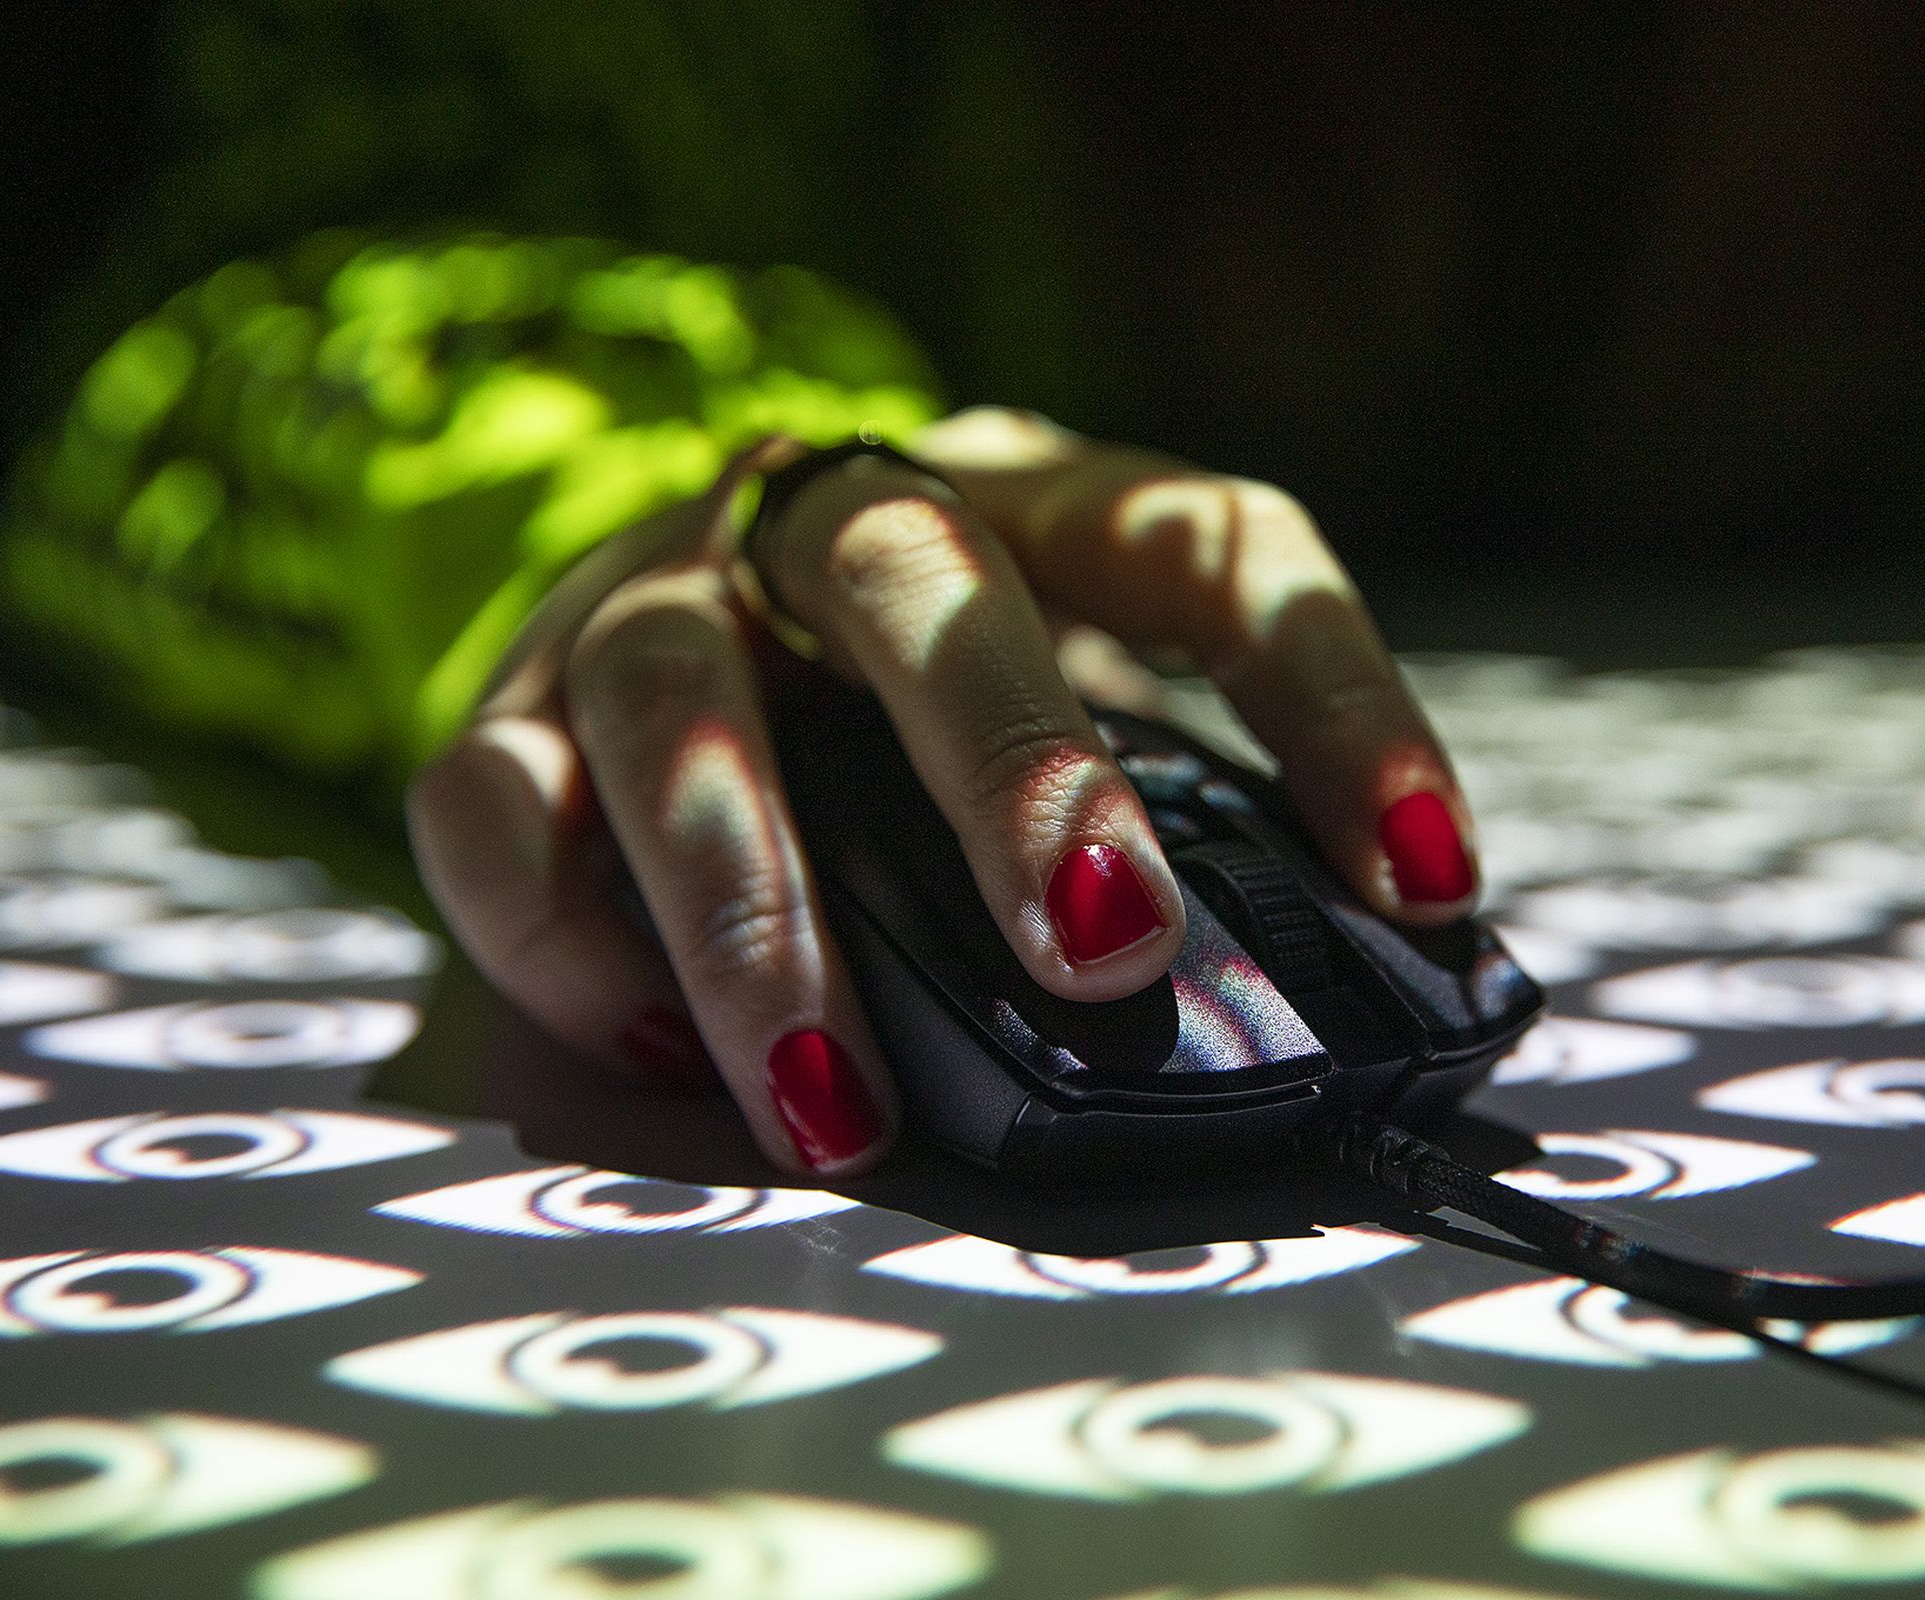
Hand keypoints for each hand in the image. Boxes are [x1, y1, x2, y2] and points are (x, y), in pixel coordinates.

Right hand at [406, 408, 1478, 1176]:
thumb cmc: (914, 712)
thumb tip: (1331, 1004)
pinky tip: (658, 1052)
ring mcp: (653, 597)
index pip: (1208, 540)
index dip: (1333, 693)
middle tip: (1108, 952)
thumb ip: (1156, 835)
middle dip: (1016, 764)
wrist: (676, 619)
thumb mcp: (1060, 731)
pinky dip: (571, 939)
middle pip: (925, 576)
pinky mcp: (505, 701)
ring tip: (839, 1107)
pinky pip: (494, 807)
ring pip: (683, 699)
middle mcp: (835, 517)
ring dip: (760, 909)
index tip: (1429, 880)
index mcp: (1032, 506)